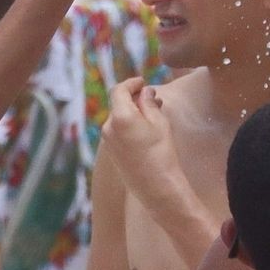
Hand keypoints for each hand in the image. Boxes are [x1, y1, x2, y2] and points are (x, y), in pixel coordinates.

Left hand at [101, 79, 181, 207]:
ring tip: (152, 115)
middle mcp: (108, 127)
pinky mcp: (111, 152)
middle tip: (153, 99)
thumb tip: (145, 92)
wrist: (156, 187)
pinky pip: (118, 131)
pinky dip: (129, 125)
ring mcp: (107, 141)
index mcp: (119, 116)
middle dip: (134, 99)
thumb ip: (149, 103)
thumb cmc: (161, 153)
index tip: (142, 82)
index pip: (119, 90)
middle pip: (118, 104)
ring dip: (132, 112)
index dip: (131, 83)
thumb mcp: (159, 122)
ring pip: (119, 118)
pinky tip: (144, 130)